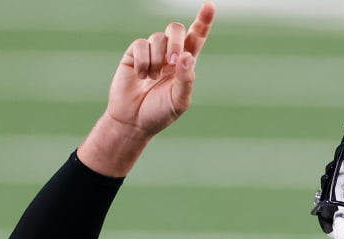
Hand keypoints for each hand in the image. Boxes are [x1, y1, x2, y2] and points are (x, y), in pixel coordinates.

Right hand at [105, 1, 214, 136]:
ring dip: (157, 59)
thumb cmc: (159, 113)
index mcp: (185, 63)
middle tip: (173, 61)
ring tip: (152, 79)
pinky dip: (143, 61)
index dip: (203, 20)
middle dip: (176, 42)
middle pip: (176, 29)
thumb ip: (186, 79)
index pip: (197, 37)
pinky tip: (141, 76)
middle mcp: (169, 53)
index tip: (210, 5)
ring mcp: (151, 52)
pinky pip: (141, 45)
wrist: (133, 122)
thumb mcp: (179, 101)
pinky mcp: (133, 54)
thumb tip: (187, 56)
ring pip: (157, 37)